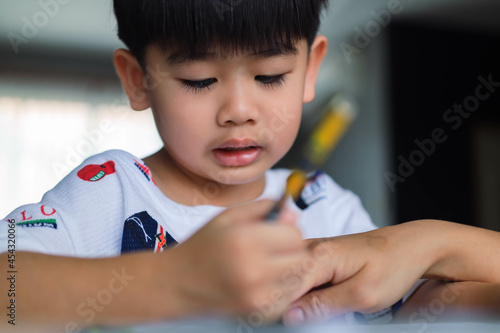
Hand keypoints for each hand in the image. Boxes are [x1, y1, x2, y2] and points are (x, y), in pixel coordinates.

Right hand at [166, 200, 312, 321]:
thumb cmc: (201, 246)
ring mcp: (257, 296)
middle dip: (292, 249)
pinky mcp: (257, 312)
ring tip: (269, 264)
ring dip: (290, 269)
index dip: (288, 229)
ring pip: (298, 278)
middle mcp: (254, 270)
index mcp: (245, 240)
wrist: (176, 283)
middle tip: (275, 247)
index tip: (278, 230)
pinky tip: (264, 281)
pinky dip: (282, 288)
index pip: (294, 234)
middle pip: (300, 257)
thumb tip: (292, 212)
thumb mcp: (227, 217)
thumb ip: (262, 209)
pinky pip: (287, 297)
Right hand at [283, 222, 433, 325]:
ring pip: (287, 279)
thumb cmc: (393, 265)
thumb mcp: (362, 295)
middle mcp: (310, 248)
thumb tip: (291, 316)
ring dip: (294, 299)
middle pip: (280, 282)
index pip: (281, 286)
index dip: (281, 309)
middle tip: (316, 315)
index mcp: (318, 255)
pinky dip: (302, 292)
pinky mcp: (316, 256)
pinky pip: (298, 276)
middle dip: (285, 304)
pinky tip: (317, 301)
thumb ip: (324, 305)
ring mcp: (311, 250)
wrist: (410, 246)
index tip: (292, 323)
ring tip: (322, 308)